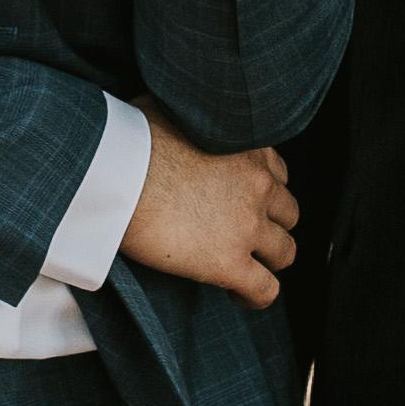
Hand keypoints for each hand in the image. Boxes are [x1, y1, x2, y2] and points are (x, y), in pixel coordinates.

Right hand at [117, 128, 297, 306]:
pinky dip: (255, 296)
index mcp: (247, 146)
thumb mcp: (173, 109)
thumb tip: (177, 116)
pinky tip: (236, 294)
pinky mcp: (228, 262)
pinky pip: (265, 290)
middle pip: (288, 213)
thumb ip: (193, 118)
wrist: (116, 173)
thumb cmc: (130, 138)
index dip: (261, 191)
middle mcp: (258, 185)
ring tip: (243, 266)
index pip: (277, 172)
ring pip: (284, 252)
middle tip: (240, 234)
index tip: (240, 201)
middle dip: (269, 225)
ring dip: (267, 259)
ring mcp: (247, 226)